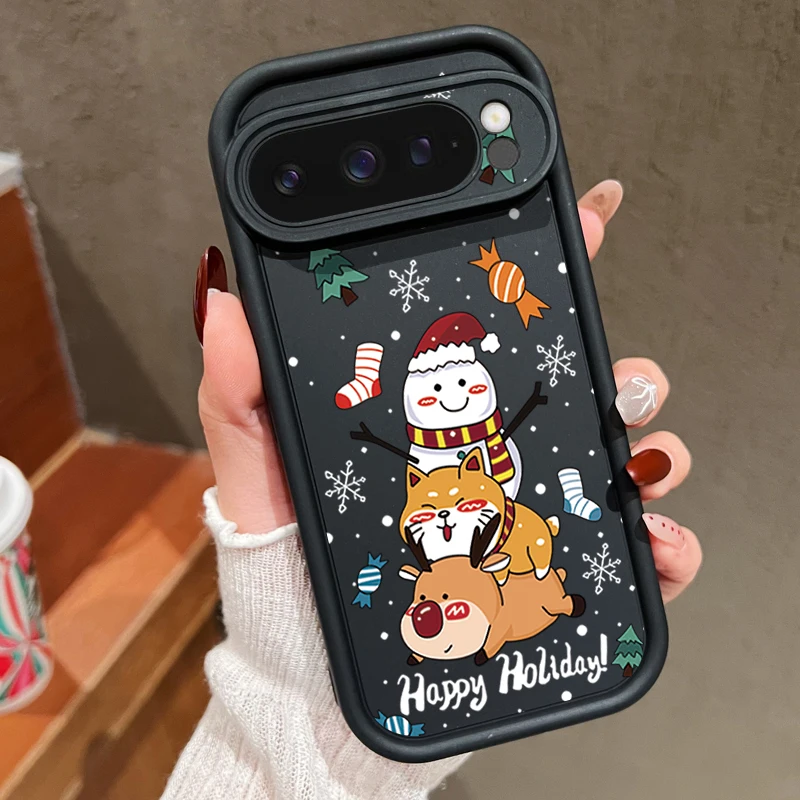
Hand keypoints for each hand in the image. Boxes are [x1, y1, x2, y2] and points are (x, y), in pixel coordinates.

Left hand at [194, 179, 700, 601]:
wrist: (310, 666)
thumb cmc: (286, 565)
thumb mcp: (259, 473)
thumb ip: (241, 397)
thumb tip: (224, 306)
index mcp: (431, 418)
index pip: (494, 337)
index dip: (542, 271)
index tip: (583, 221)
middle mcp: (487, 456)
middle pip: (577, 392)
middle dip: (620, 371)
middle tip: (622, 378)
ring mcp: (522, 514)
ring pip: (615, 462)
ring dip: (650, 449)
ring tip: (642, 459)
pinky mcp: (545, 579)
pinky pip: (621, 558)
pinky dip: (657, 547)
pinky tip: (654, 541)